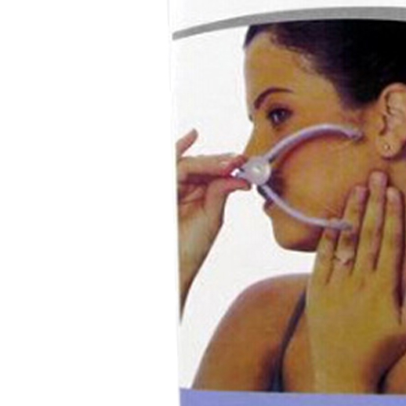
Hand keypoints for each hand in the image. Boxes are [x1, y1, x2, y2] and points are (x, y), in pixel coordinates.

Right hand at [176, 129, 247, 313]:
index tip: (244, 160)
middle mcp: (182, 186)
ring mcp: (170, 187)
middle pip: (200, 164)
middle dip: (220, 160)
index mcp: (197, 192)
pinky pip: (171, 167)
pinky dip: (180, 150)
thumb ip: (221, 192)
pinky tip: (191, 136)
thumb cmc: (190, 247)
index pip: (212, 171)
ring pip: (188, 164)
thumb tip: (238, 174)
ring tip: (229, 162)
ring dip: (209, 161)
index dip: (227, 163)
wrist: (172, 270)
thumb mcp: (212, 217)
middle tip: (239, 159)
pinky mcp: (162, 190)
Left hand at [305, 171, 405, 392]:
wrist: (341, 374)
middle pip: (368, 235)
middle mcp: (359, 283)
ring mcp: (336, 285)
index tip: (394, 192)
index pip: (389, 243)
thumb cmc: (380, 350)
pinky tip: (334, 216)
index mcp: (383, 289)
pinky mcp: (316, 290)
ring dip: (352, 213)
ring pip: (346, 241)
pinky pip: (322, 258)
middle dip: (374, 203)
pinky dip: (328, 235)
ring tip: (358, 188)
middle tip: (377, 176)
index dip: (393, 215)